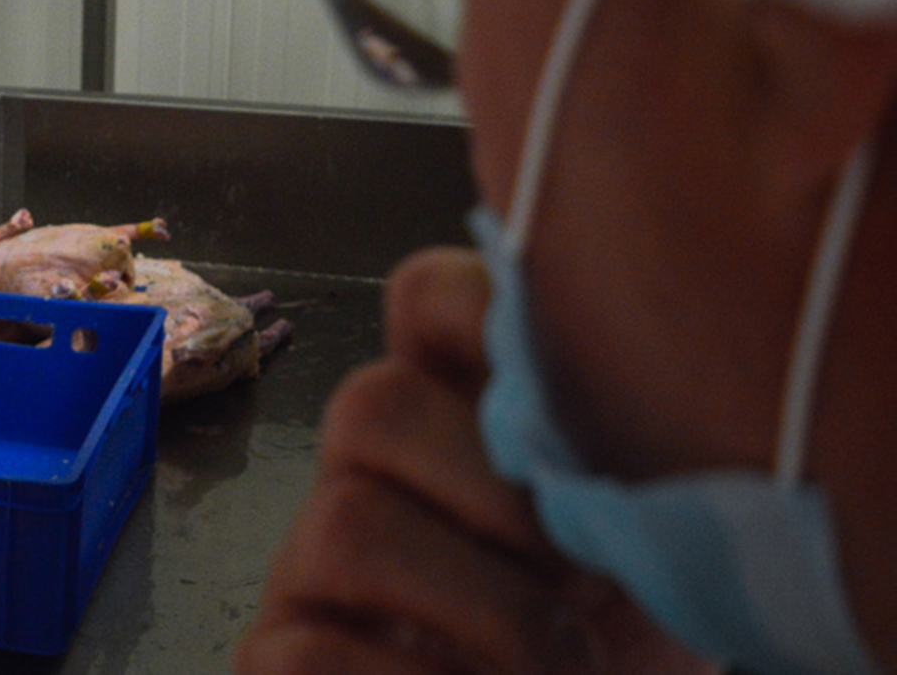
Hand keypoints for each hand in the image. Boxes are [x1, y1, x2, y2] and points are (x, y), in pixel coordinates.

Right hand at [235, 248, 718, 674]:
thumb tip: (657, 374)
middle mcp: (367, 472)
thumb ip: (634, 451)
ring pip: (346, 524)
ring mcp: (313, 562)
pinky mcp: (282, 654)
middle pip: (372, 403)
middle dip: (502, 497)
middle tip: (592, 576)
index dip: (486, 312)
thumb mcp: (656, 540)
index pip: (428, 301)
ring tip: (572, 666)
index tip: (583, 389)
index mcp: (455, 414)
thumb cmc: (622, 639)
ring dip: (490, 611)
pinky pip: (308, 653)